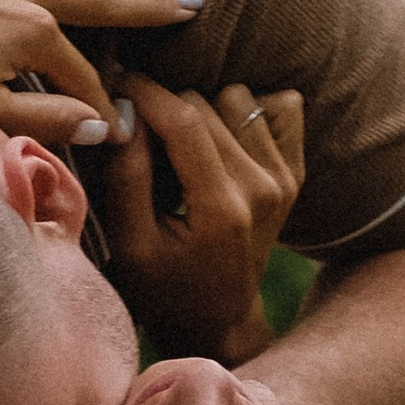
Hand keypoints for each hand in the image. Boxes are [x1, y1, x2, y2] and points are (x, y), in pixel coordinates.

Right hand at [96, 77, 305, 361]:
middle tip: (139, 129)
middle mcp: (262, 187)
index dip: (142, 91)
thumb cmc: (162, 289)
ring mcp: (284, 179)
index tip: (112, 82)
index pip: (184, 119)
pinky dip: (243, 113)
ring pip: (236, 97)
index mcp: (222, 208)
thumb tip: (123, 111)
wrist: (218, 321)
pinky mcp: (293, 173)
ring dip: (202, 110)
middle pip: (206, 102)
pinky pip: (274, 107)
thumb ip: (126, 176)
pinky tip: (218, 140)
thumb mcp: (130, 244)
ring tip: (178, 144)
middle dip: (165, 105)